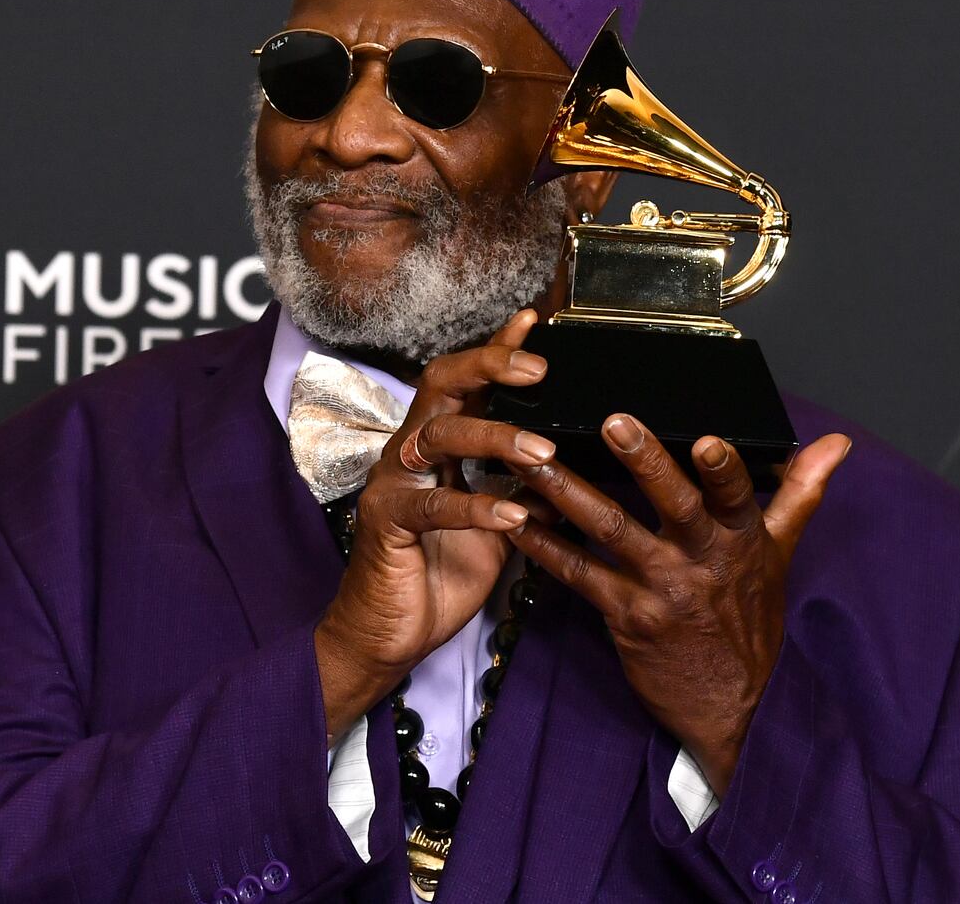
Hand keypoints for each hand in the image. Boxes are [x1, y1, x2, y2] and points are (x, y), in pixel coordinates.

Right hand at [313, 309, 559, 742]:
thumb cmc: (440, 575)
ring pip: (440, 434)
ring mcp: (394, 482)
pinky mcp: (386, 521)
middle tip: (539, 369)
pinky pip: (432, 503)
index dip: (497, 351)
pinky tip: (512, 513)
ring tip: (541, 454)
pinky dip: (475, 505)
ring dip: (495, 438)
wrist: (390, 637)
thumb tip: (573, 466)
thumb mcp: (498, 525)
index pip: (467, 384)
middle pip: (443, 384)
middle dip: (489, 367)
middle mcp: (411, 452)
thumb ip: (525, 490)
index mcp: (439, 447)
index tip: (533, 322)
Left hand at [507, 416, 851, 794]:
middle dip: (645, 461)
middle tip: (613, 421)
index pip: (739, 496)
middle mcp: (703, 561)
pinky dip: (545, 547)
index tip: (707, 438)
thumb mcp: (782, 553)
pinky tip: (514, 520)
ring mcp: (662, 589)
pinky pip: (580, 576)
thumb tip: (835, 442)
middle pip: (675, 505)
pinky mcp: (627, 616)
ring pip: (612, 529)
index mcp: (741, 539)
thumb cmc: (752, 619)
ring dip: (569, 491)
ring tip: (533, 458)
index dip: (724, 470)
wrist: (736, 706)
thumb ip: (800, 491)